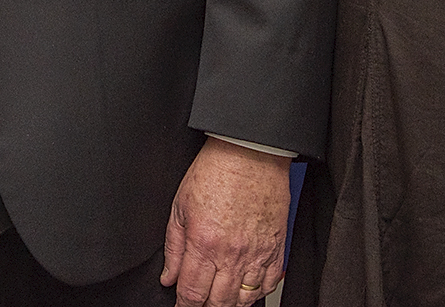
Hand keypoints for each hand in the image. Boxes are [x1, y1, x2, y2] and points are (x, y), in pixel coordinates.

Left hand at [160, 137, 290, 306]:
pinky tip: (244, 290)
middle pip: (217, 302)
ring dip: (229, 304)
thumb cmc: (216, 172)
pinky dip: (255, 294)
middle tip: (198, 303)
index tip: (181, 306)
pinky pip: (267, 285)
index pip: (191, 292)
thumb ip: (173, 247)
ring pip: (243, 299)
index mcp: (203, 243)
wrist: (250, 153)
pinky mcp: (275, 249)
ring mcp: (256, 254)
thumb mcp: (180, 206)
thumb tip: (168, 276)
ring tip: (220, 300)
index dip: (184, 306)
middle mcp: (231, 254)